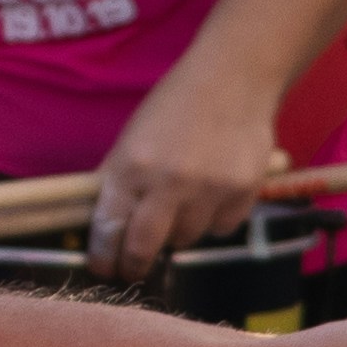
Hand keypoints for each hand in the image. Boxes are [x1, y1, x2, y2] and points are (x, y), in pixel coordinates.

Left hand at [89, 65, 283, 277]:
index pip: (108, 229)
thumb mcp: (133, 137)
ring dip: (179, 230)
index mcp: (131, 165)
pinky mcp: (243, 192)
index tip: (105, 269)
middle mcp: (168, 181)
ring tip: (185, 200)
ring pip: (184, 239)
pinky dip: (214, 218)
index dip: (104, 257)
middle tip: (134, 268)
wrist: (235, 78)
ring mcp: (208, 189)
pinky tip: (215, 189)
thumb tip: (105, 229)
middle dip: (135, 265)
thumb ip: (119, 181)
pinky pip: (221, 228)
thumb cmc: (176, 105)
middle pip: (143, 248)